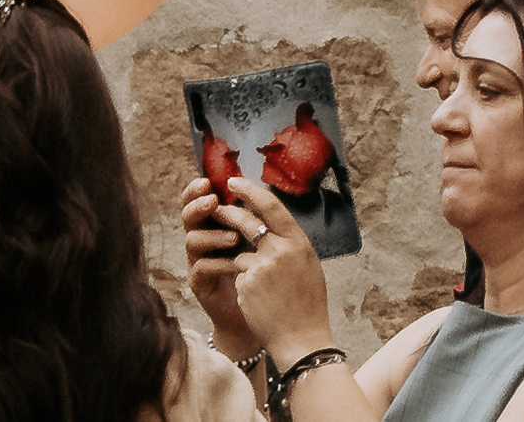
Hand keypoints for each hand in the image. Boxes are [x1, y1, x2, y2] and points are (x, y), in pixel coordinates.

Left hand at [176, 163, 335, 368]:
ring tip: (253, 278)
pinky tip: (257, 302)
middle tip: (215, 208)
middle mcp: (280, 250)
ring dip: (240, 262)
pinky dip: (243, 285)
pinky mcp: (247, 284)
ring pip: (238, 253)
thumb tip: (270, 222)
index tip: (233, 182)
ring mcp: (262, 267)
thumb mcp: (307, 265)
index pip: (271, 206)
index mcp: (298, 242)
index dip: (249, 190)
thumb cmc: (307, 304)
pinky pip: (238, 276)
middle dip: (227, 213)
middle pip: (245, 221)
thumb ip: (289, 243)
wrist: (302, 340)